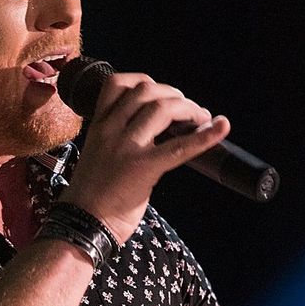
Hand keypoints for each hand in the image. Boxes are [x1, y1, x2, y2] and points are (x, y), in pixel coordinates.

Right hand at [64, 72, 230, 243]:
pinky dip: (205, 136)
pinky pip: (180, 146)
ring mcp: (126, 147)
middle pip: (146, 91)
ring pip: (162, 108)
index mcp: (98, 126)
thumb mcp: (98, 154)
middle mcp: (110, 130)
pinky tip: (221, 127)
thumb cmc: (91, 196)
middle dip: (174, 94)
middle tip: (190, 109)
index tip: (162, 95)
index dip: (145, 82)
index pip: (117, 84)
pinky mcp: (144, 168)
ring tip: (201, 118)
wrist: (83, 223)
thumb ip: (119, 138)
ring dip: (189, 108)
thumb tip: (152, 132)